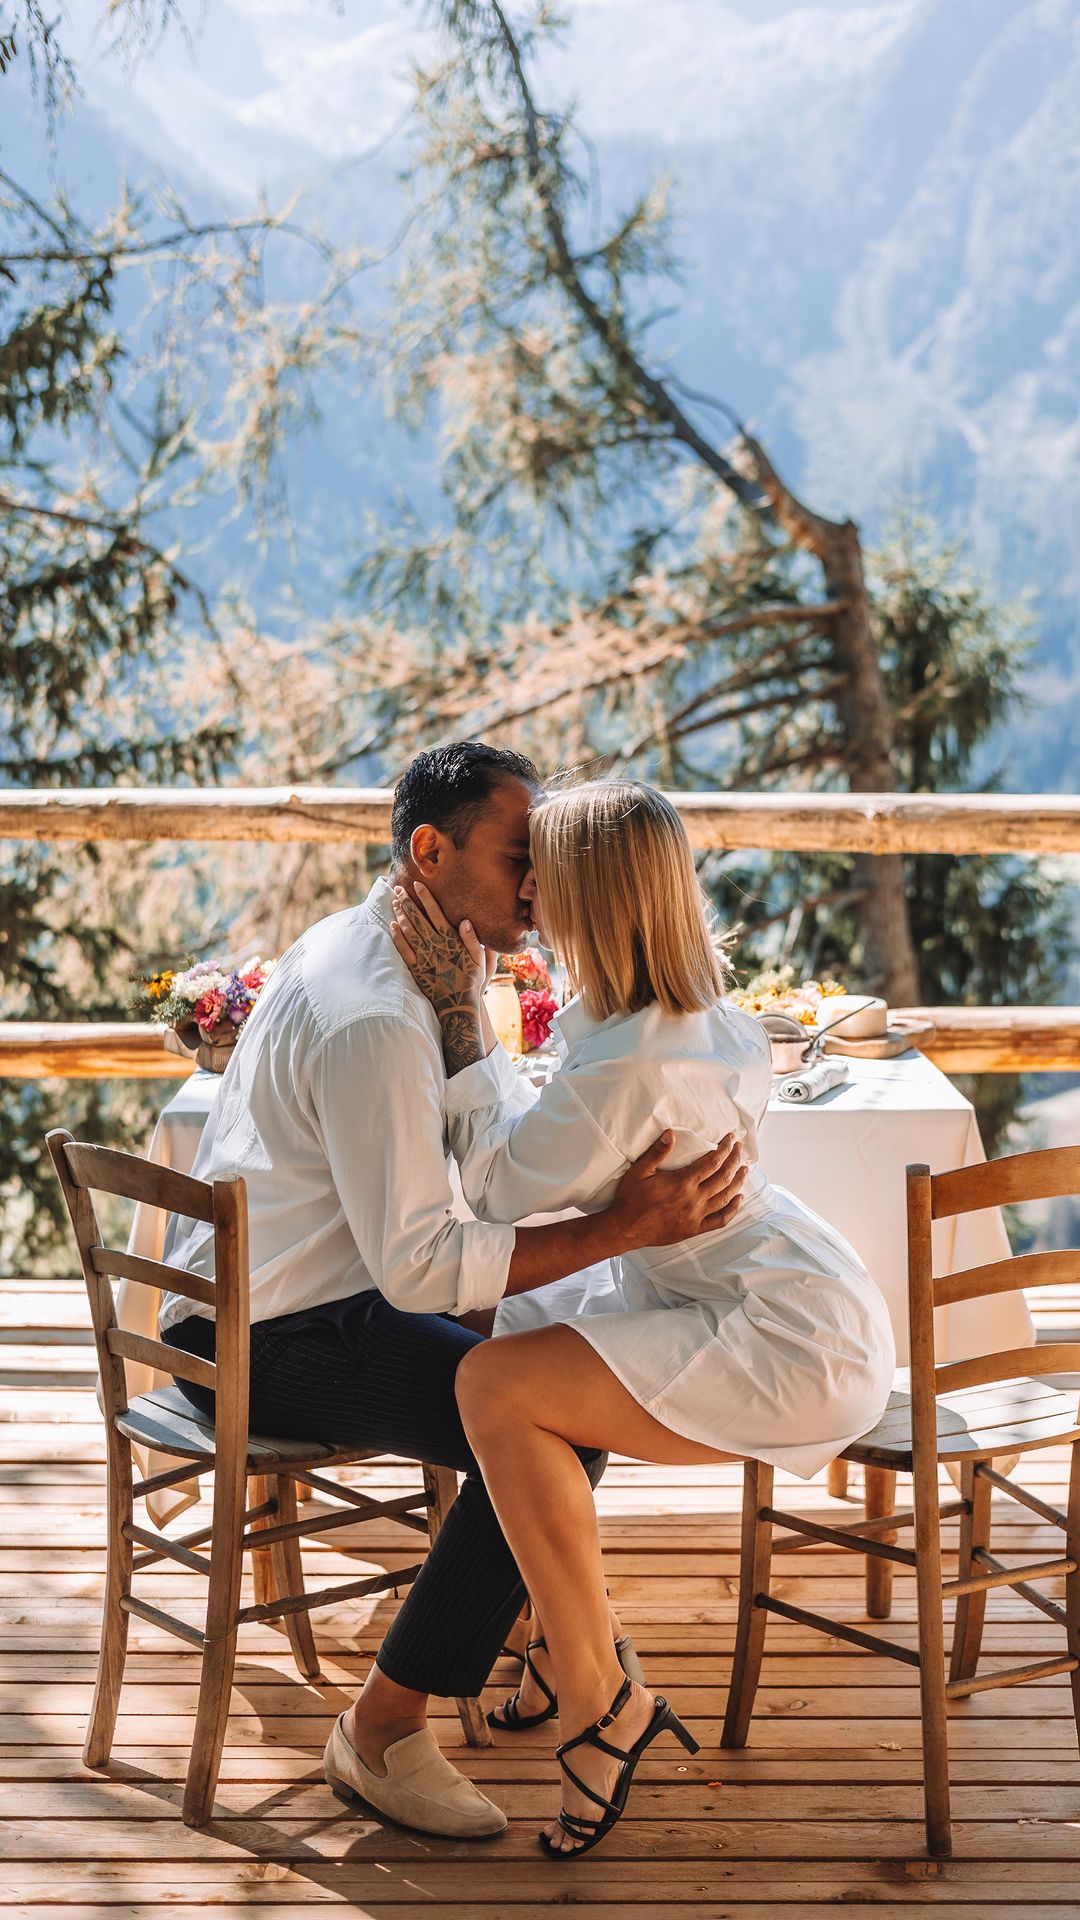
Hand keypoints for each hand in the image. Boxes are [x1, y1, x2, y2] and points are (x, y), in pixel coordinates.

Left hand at [390, 881, 486, 1020]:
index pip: (435, 914)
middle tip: (398, 889)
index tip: (417, 885)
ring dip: (401, 915)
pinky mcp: (416, 969)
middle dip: (408, 902)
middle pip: (418, 919)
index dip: (426, 898)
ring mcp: (424, 957)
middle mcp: (435, 946)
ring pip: (409, 931)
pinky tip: (392, 926)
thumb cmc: (471, 981)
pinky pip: (404, 950)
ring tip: (394, 902)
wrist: (457, 1005)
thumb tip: (465, 921)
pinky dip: (397, 937)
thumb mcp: (479, 960)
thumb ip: (473, 940)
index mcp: (450, 940)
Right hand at [607, 1131, 746, 1251]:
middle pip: (723, 1177)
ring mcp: (696, 1216)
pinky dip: (733, 1209)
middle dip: (734, 1160)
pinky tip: (738, 1199)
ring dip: (738, 1181)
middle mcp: (694, 1199)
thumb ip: (657, 1152)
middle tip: (739, 1148)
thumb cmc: (630, 1199)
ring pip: (726, 1197)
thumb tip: (671, 1133)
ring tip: (744, 1169)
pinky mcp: (695, 1229)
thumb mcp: (639, 1171)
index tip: (730, 1138)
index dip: (724, 1148)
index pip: (712, 1162)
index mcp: (682, 1183)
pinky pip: (720, 1220)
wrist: (625, 1229)